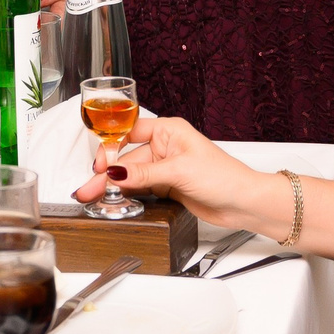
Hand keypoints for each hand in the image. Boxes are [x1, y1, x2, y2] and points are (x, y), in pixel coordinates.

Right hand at [67, 114, 256, 225]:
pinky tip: (115, 200)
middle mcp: (165, 147)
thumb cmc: (225, 177)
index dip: (111, 148)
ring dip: (114, 187)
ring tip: (94, 197)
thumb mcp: (179, 171)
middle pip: (127, 159)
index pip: (129, 133)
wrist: (244, 203)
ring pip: (132, 176)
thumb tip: (116, 173)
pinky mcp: (167, 186)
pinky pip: (141, 188)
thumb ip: (144, 173)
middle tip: (88, 189)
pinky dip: (128, 195)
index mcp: (169, 130)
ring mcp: (165, 168)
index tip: (99, 165)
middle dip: (107, 175)